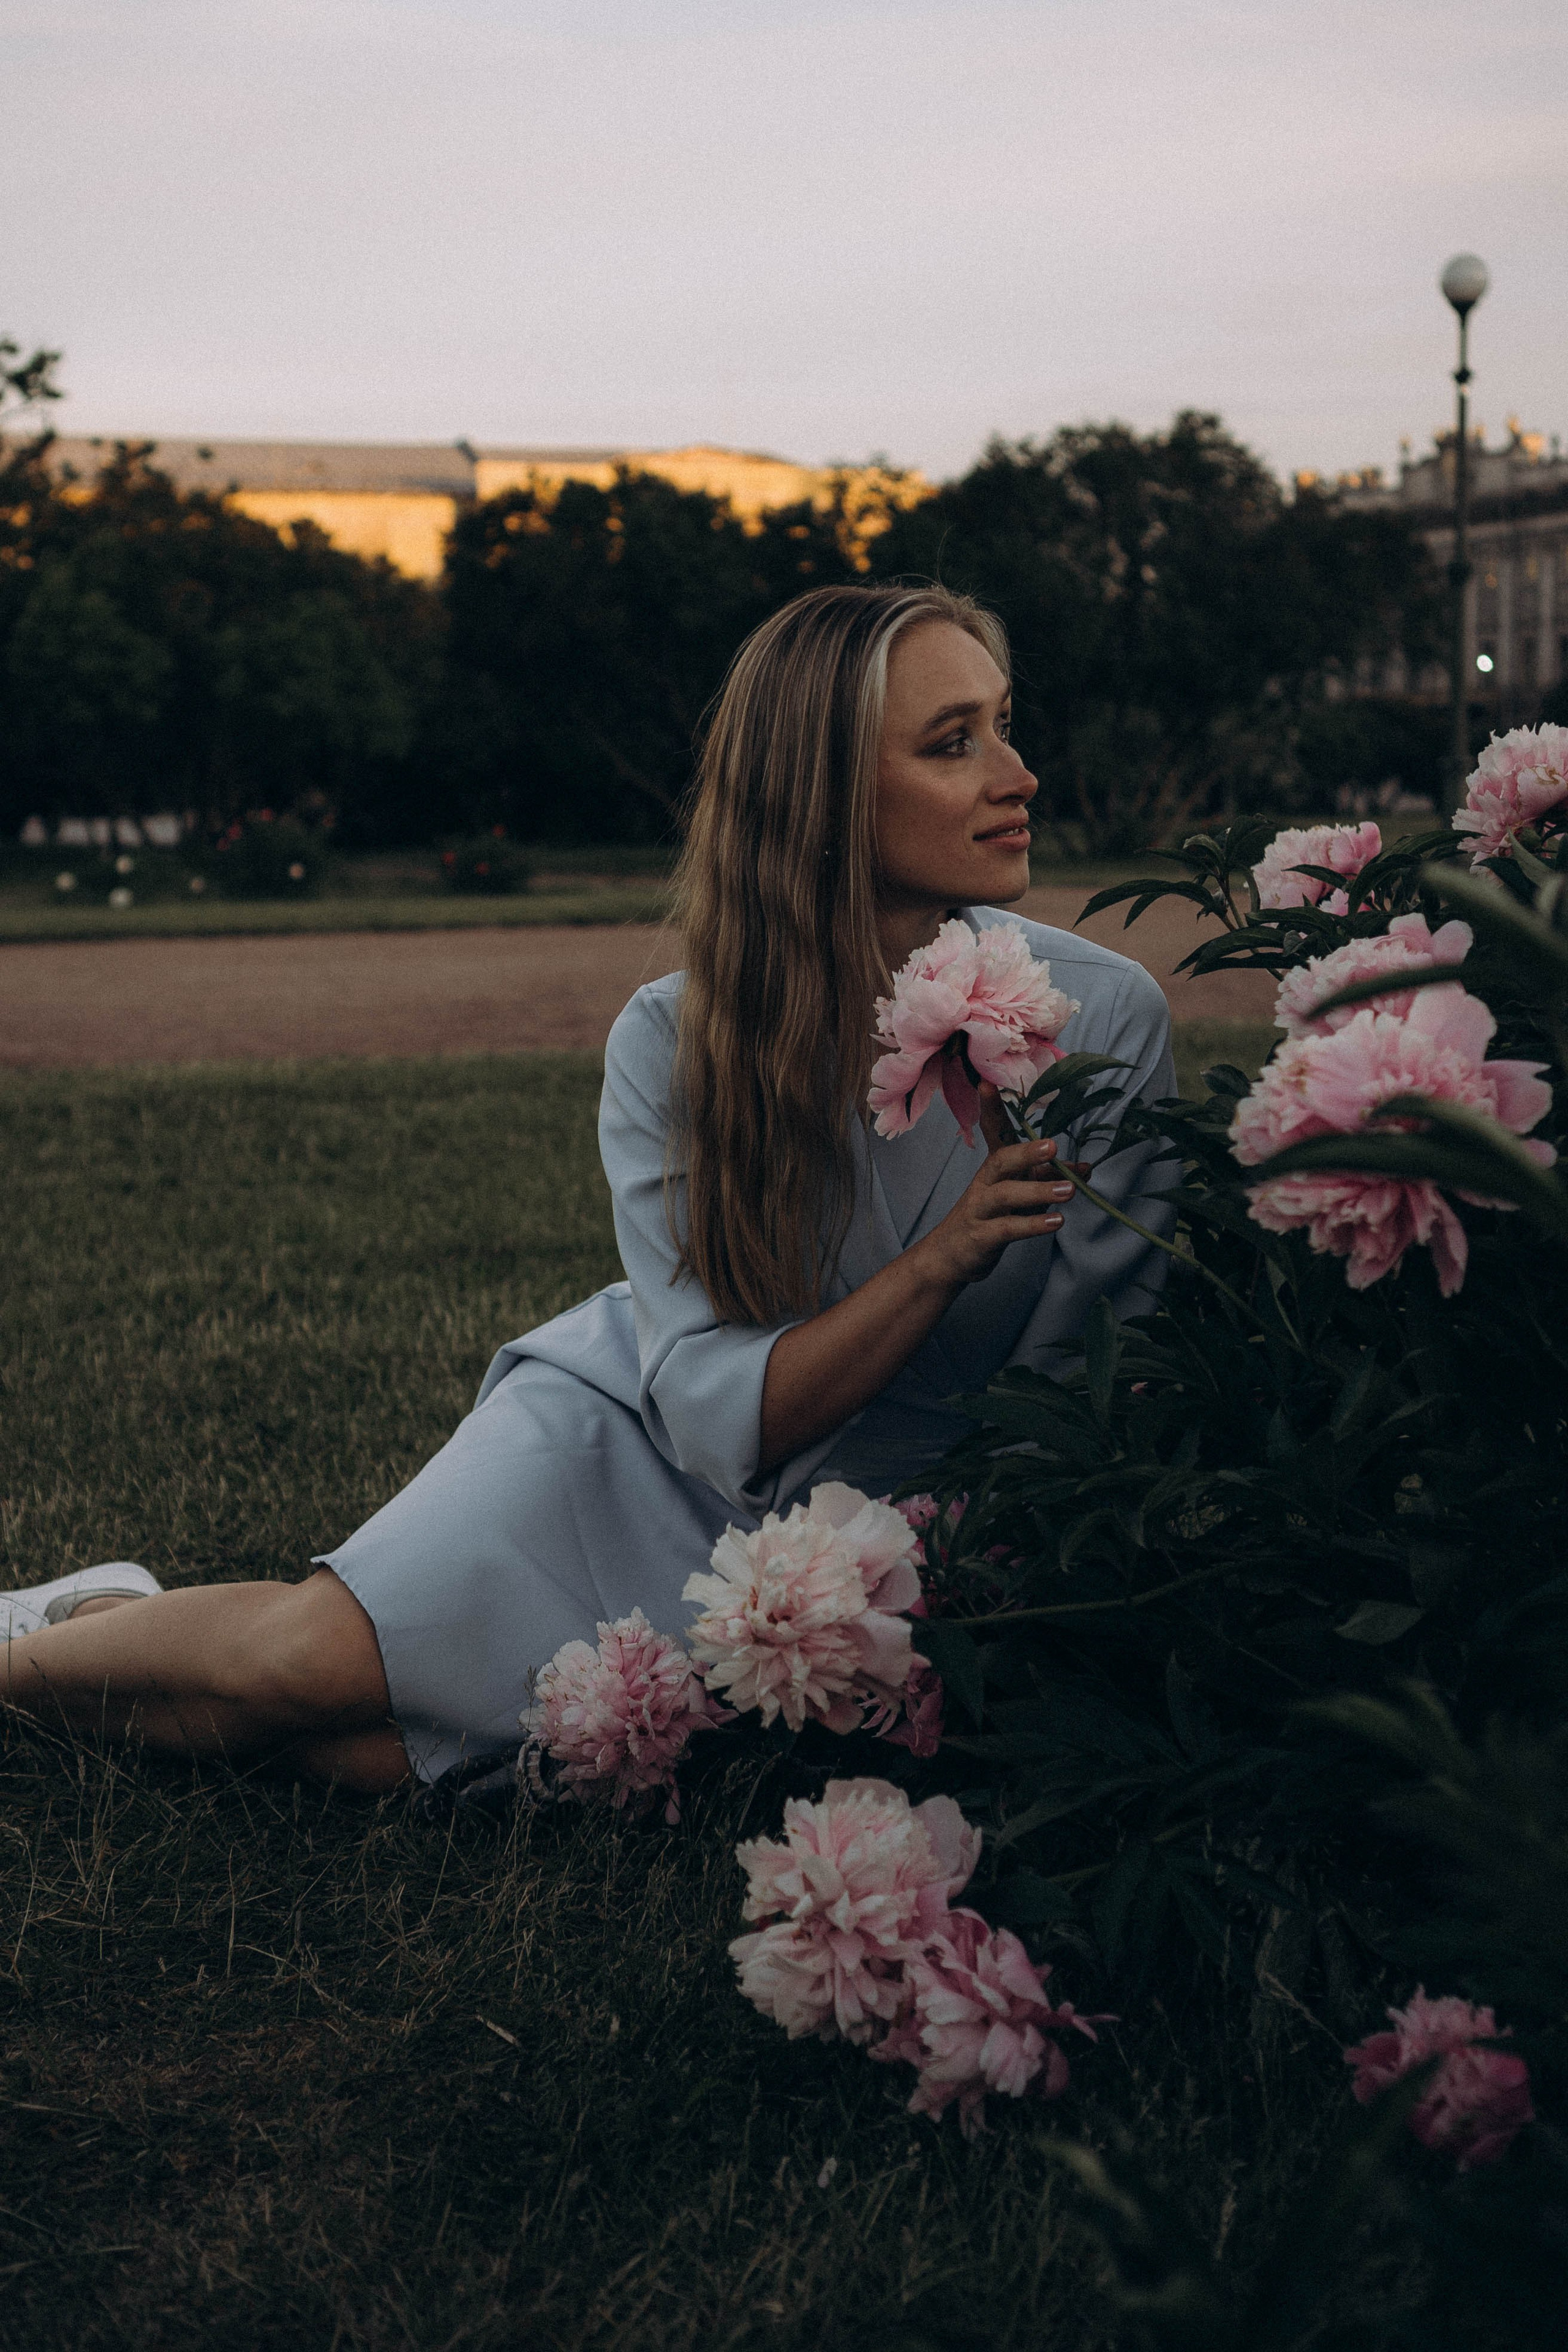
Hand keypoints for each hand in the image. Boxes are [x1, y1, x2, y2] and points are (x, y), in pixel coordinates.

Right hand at [917, 1081, 1077, 1290]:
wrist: (951, 1255)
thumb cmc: (992, 1216)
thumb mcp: (1021, 1193)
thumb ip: (1049, 1178)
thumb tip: (1086, 1168)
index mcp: (994, 1167)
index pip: (992, 1131)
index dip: (991, 1108)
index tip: (986, 1083)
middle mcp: (984, 1183)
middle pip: (1001, 1160)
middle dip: (1025, 1152)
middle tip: (1052, 1146)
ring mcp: (981, 1209)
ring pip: (1005, 1194)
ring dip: (1038, 1191)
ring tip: (1069, 1191)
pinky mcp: (982, 1236)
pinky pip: (1008, 1228)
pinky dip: (1032, 1225)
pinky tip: (1055, 1221)